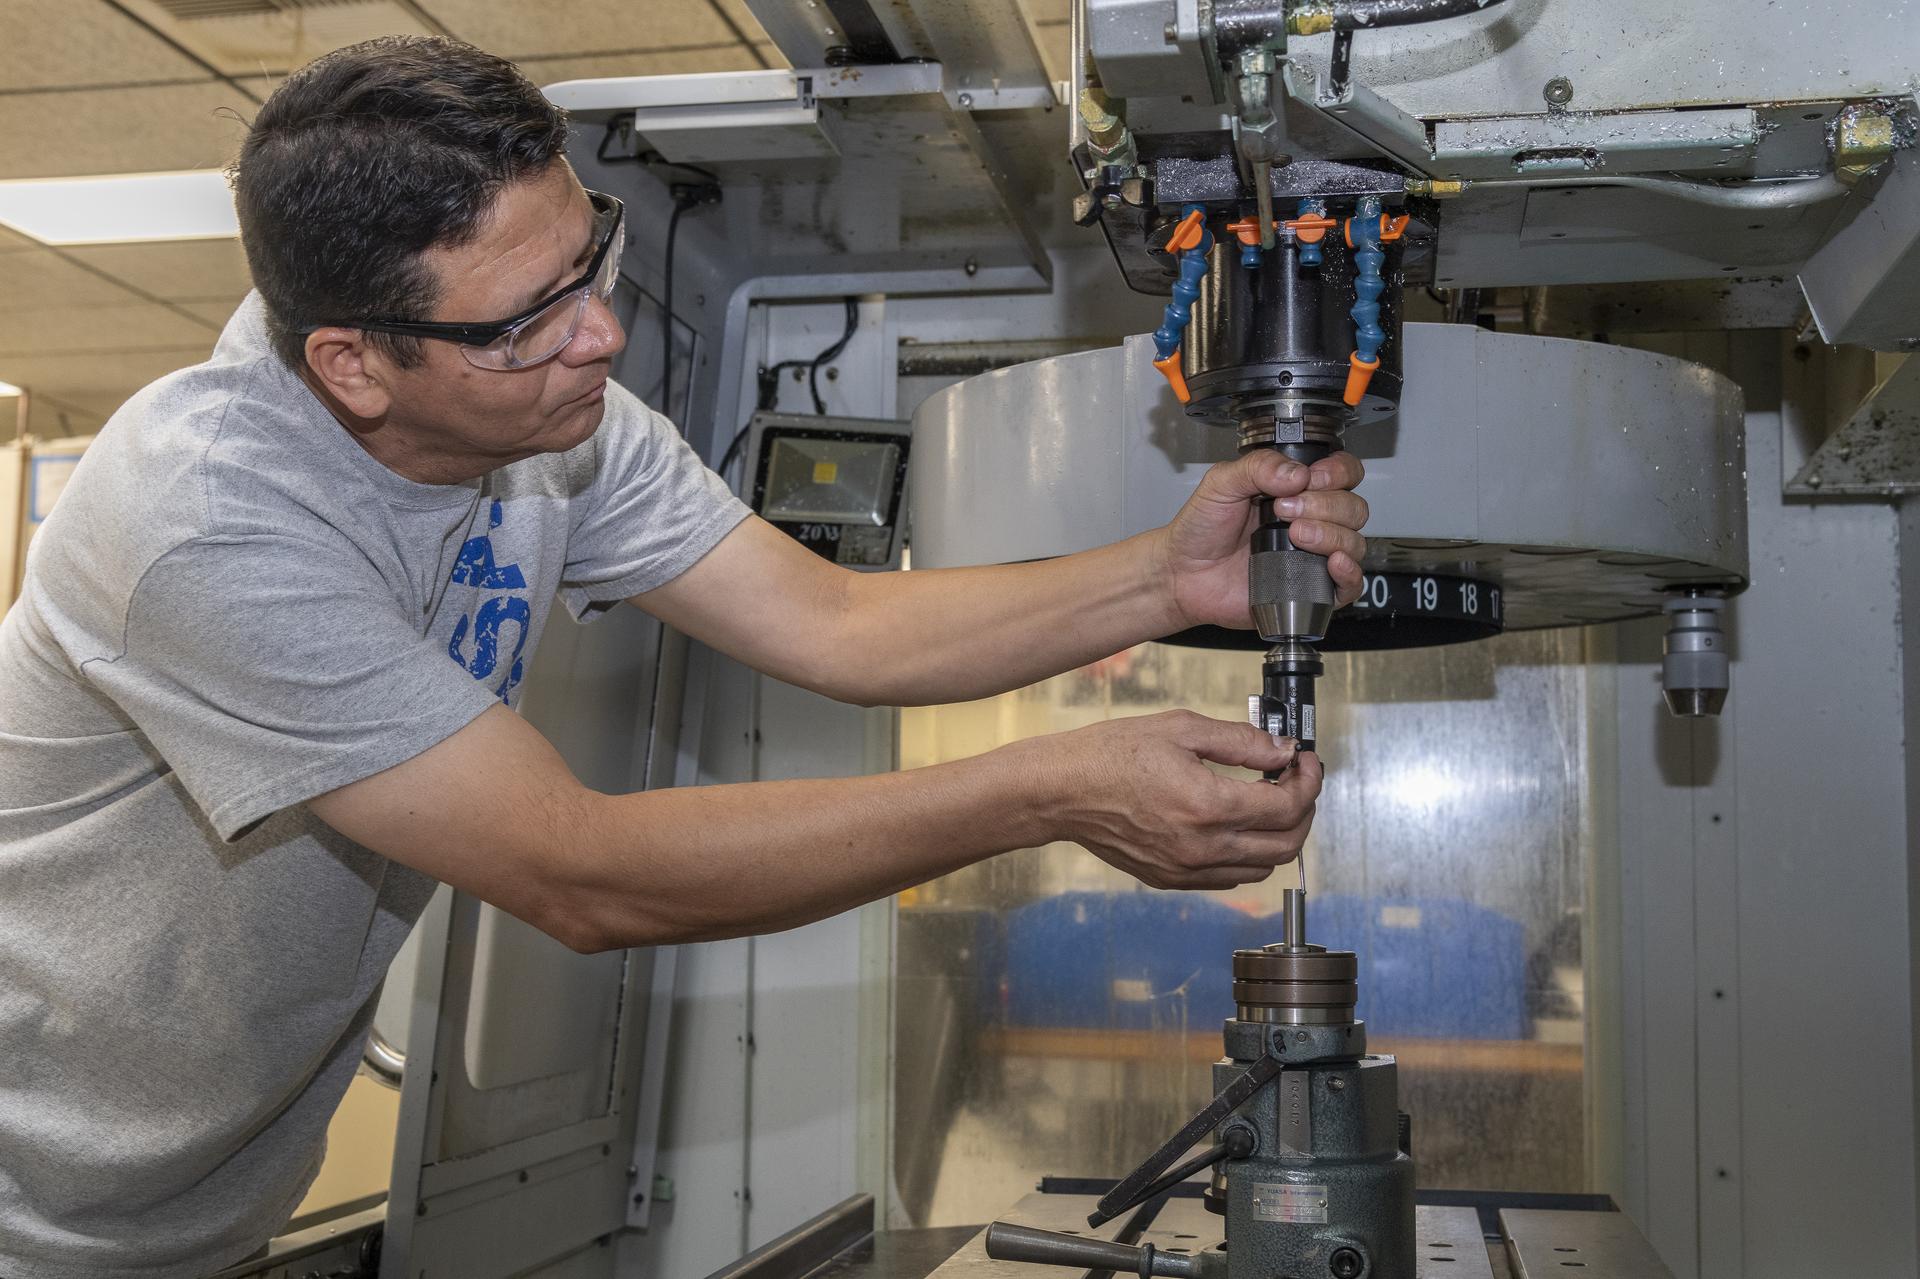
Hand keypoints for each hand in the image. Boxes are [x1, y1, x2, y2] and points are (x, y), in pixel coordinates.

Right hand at [1026, 710, 1321, 890]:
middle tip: (1296, 781)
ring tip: (1268, 802)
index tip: (1305, 762)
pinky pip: (1229, 877)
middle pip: (1287, 844)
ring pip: (1263, 867)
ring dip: (1279, 836)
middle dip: (1304, 810)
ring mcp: (1188, 869)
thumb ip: (1241, 741)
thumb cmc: (1110, 755)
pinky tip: (1237, 825)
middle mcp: (1203, 846)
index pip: (1289, 806)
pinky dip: (1248, 855)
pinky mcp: (1172, 879)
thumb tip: (1283, 751)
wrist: (1061, 791)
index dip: (1309, 781)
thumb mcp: (1181, 728)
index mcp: (1209, 805)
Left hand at [1157, 451, 1368, 630]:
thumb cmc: (1201, 529)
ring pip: (1355, 542)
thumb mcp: (1221, 483)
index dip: (1337, 473)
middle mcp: (1312, 520)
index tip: (1311, 478)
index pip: (1344, 473)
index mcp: (1297, 490)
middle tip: (1284, 509)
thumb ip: (1258, 467)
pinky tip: (1333, 562)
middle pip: (1353, 507)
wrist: (1183, 573)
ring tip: (1294, 535)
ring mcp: (1314, 556)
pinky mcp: (1311, 590)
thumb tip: (1297, 473)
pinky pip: (1350, 586)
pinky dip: (1350, 573)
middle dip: (1326, 505)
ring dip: (1332, 534)